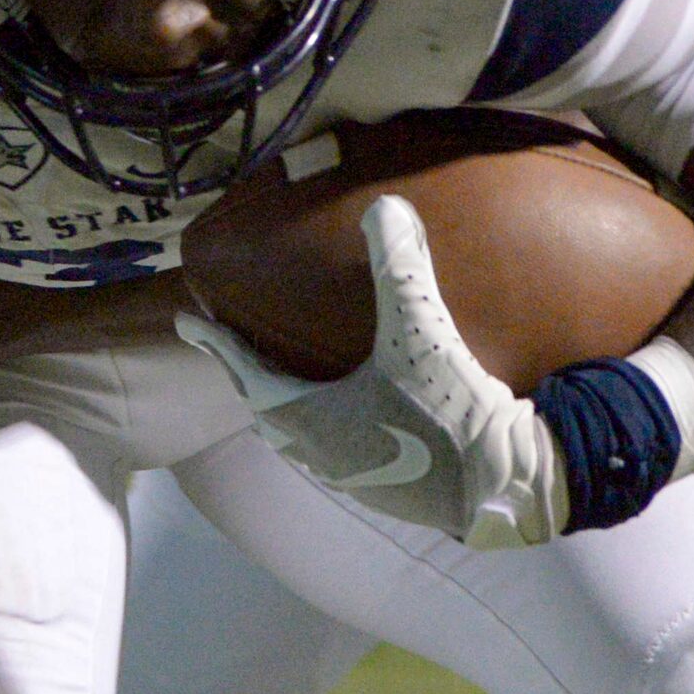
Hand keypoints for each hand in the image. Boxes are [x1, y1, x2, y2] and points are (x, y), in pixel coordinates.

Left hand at [178, 194, 569, 546]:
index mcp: (313, 421)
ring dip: (283, 404)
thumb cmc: (451, 411)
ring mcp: (354, 478)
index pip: (248, 375)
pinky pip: (333, 451)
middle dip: (246, 376)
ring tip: (281, 377)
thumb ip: (400, 267)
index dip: (218, 344)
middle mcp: (323, 455)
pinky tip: (347, 409)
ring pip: (298, 439)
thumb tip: (386, 206)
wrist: (505, 481)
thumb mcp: (421, 331)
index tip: (189, 321)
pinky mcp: (387, 487)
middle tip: (231, 345)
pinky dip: (322, 423)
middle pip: (267, 412)